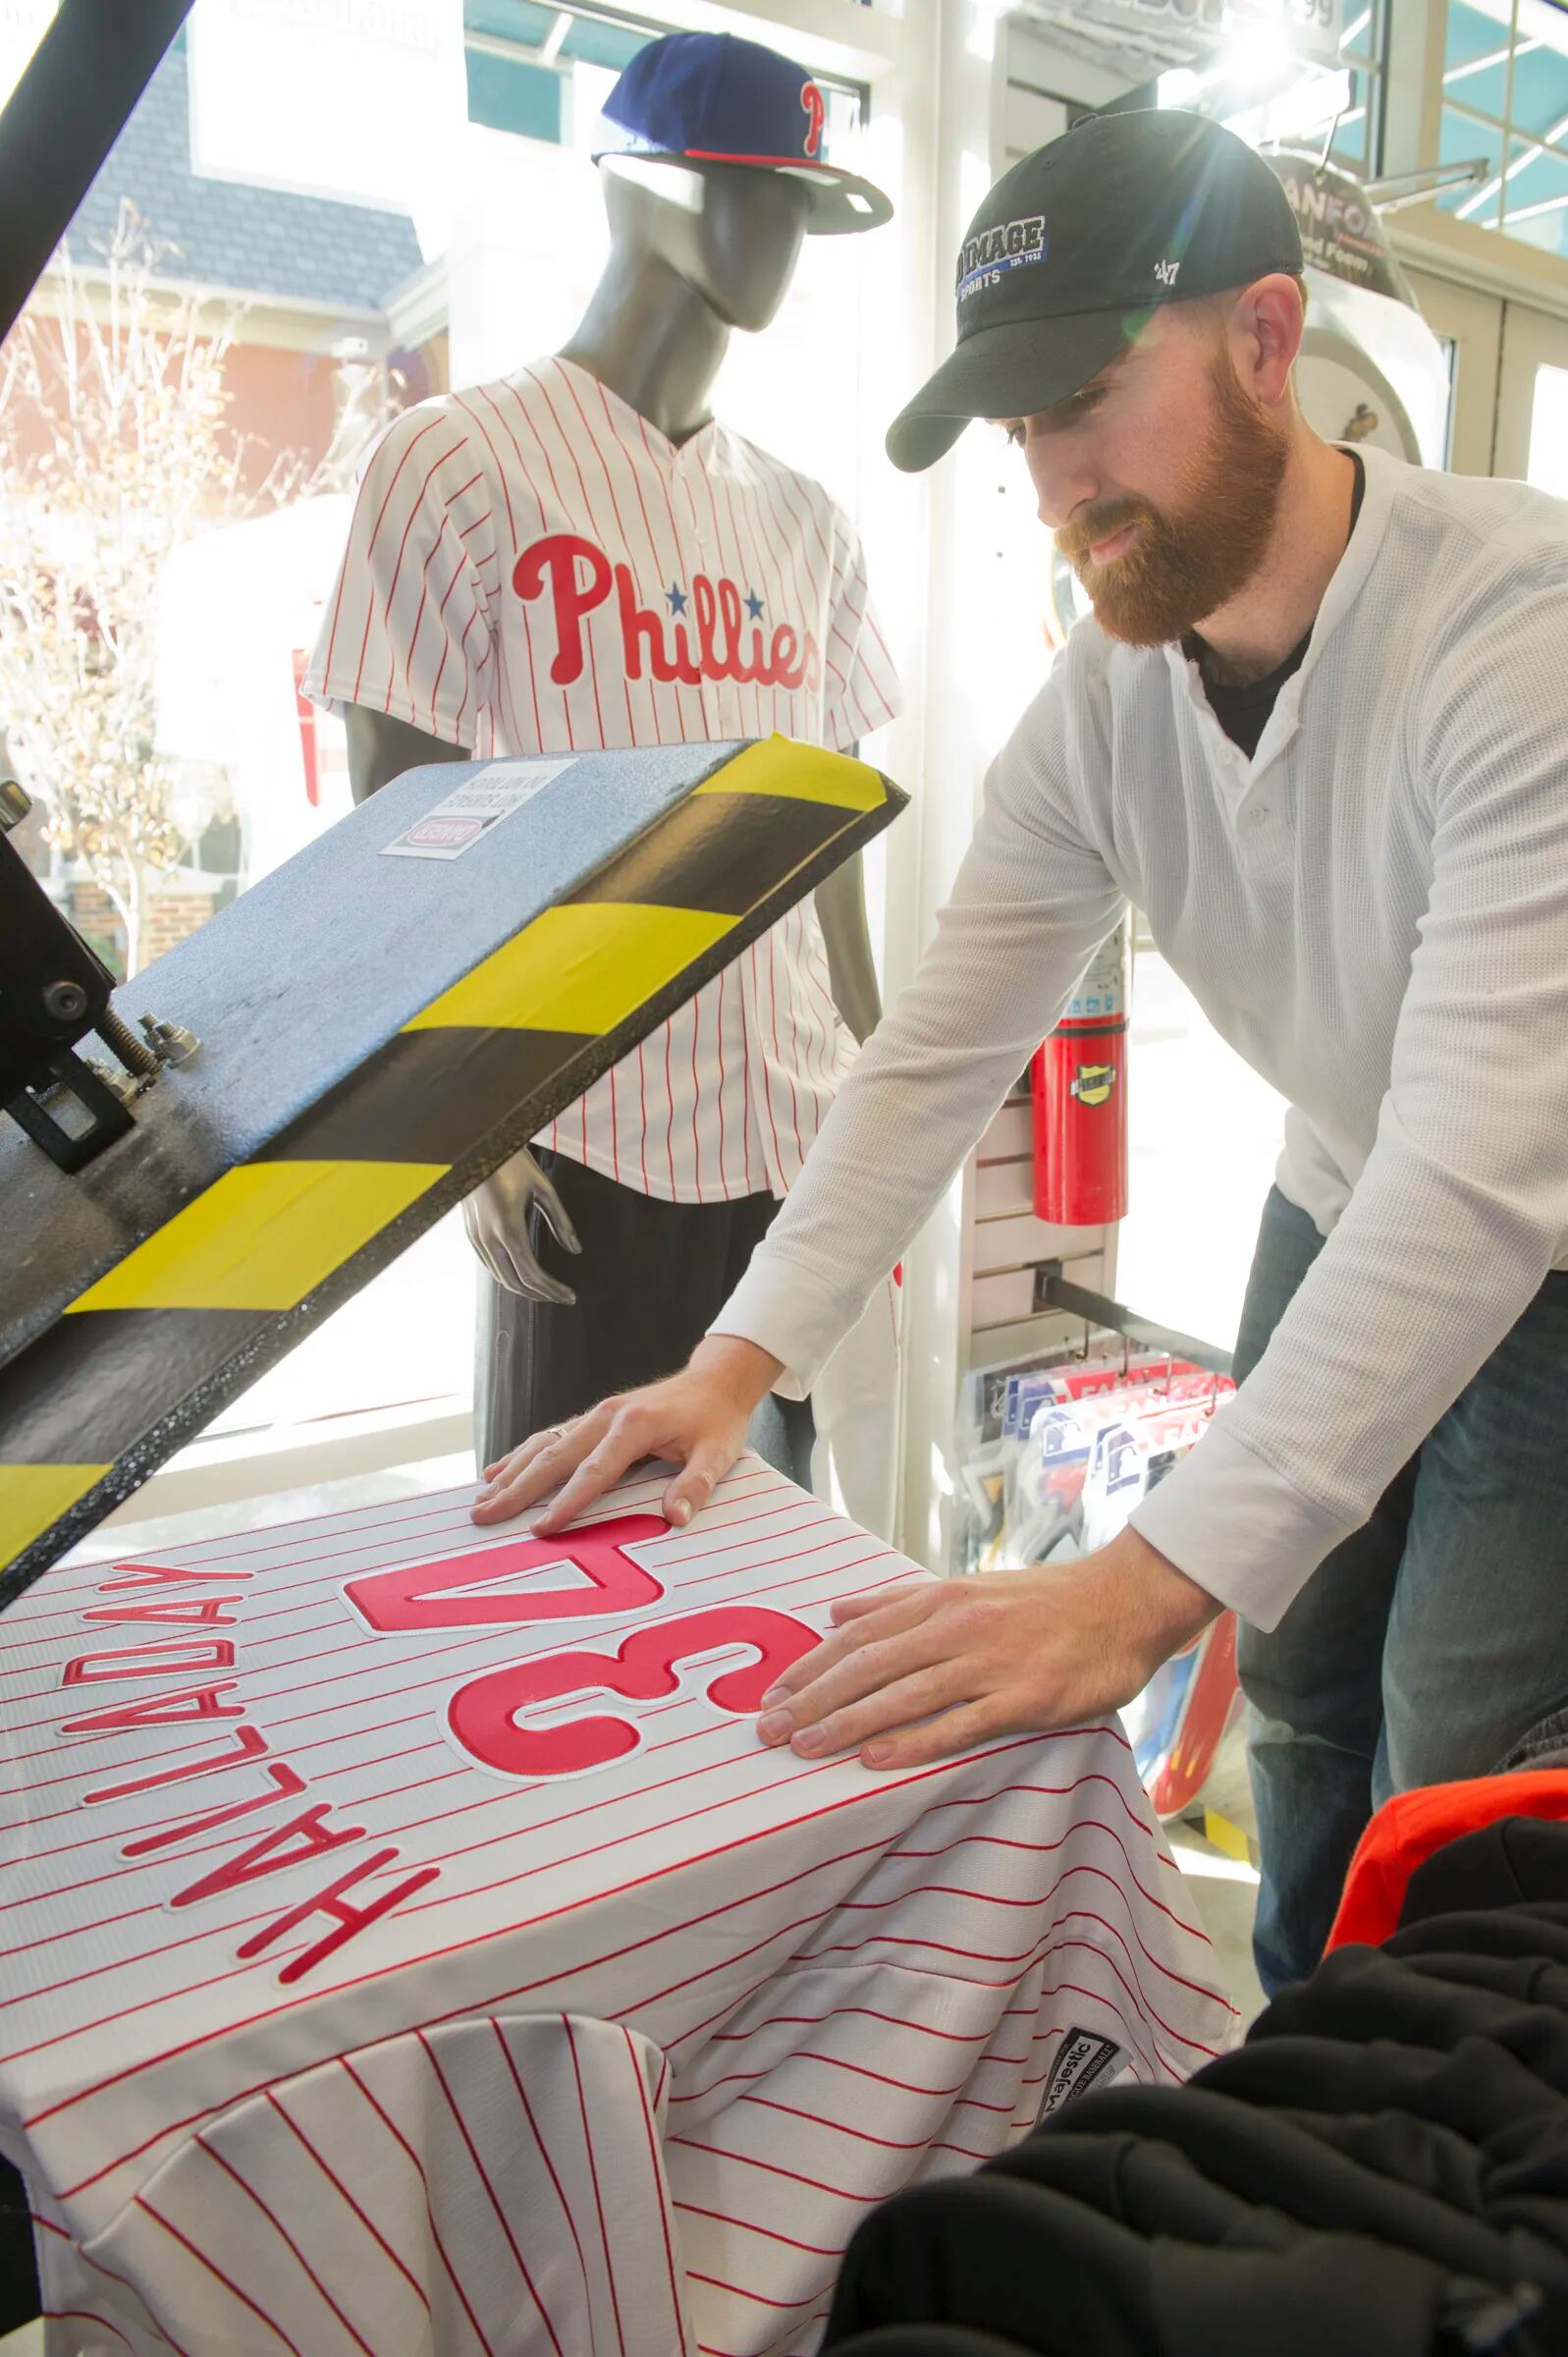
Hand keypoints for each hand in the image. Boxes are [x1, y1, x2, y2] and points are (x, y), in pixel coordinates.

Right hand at [462, 1146, 580, 1304]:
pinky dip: (507, 1276)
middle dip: (540, 1294)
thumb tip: (575, 1249)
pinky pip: (489, 1265)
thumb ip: (560, 1221)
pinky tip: (522, 1275)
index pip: (531, 1272)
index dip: (551, 1289)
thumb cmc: (514, 1164)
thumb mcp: (544, 1189)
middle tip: (561, 1297)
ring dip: (524, 1288)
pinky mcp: (471, 1234)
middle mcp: (489, 1238)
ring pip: (500, 1277)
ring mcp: (476, 1237)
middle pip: (515, 1281)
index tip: (569, 1295)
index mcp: (508, 1227)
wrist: (480, 1148)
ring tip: (545, 1290)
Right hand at [470, 1333, 783, 1534]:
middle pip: (554, 1457)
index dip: (567, 1502)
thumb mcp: (718, 1453)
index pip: (595, 1471)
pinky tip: (496, 1472)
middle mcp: (606, 1416)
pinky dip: (520, 1456)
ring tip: (481, 1500)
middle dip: (517, 1489)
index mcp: (634, 1425)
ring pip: (544, 1445)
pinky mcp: (591, 1419)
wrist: (714, 1381)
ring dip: (511, 1473)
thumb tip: (676, 1517)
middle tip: (484, 1516)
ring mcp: (595, 1415)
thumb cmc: (716, 1421)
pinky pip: (549, 1437)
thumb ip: (697, 1484)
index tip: (541, 1529)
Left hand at [754, 1527, 1218, 1771]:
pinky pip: (959, 1722)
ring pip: (903, 1693)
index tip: (773, 1694)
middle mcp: (955, 1626)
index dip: (811, 1667)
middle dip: (813, 1698)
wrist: (1121, 1603)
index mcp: (938, 1599)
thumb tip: (834, 1611)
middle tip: (769, 1730)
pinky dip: (914, 1741)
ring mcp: (989, 1662)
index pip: (858, 1635)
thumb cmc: (1042, 1601)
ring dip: (848, 1721)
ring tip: (805, 1746)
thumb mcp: (965, 1588)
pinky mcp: (1023, 1697)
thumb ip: (897, 1602)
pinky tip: (877, 1759)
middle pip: (868, 1664)